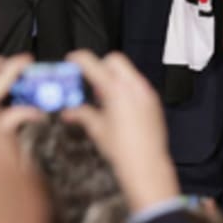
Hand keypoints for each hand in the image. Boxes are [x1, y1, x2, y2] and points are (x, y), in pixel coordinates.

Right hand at [63, 51, 178, 212]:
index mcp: (117, 91)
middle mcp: (135, 88)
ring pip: (128, 71)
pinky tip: (117, 105)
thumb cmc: (124, 150)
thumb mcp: (97, 129)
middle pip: (115, 60)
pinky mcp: (153, 101)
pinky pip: (138, 84)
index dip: (80, 59)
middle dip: (100, 66)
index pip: (95, 64)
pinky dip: (125, 87)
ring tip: (102, 96)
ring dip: (113, 77)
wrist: (147, 163)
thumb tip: (69, 110)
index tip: (73, 60)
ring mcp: (146, 93)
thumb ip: (82, 114)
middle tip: (89, 80)